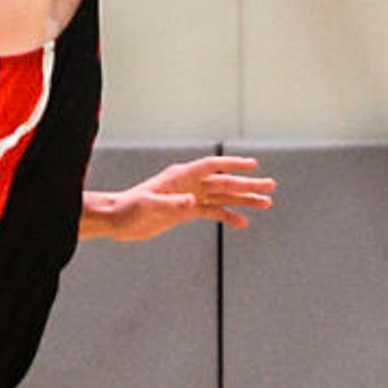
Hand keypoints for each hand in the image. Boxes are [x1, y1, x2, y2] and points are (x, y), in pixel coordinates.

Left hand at [82, 154, 276, 242]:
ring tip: (266, 203)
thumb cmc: (129, 209)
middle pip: (224, 182)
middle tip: (271, 186)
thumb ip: (170, 203)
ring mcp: (189, 197)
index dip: (232, 164)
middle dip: (247, 184)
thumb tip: (191, 201)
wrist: (117, 220)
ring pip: (223, 197)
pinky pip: (213, 212)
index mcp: (181, 177)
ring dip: (244, 199)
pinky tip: (243, 223)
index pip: (212, 166)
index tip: (253, 165)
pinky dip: (228, 216)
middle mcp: (188, 184)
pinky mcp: (187, 211)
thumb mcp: (148, 206)